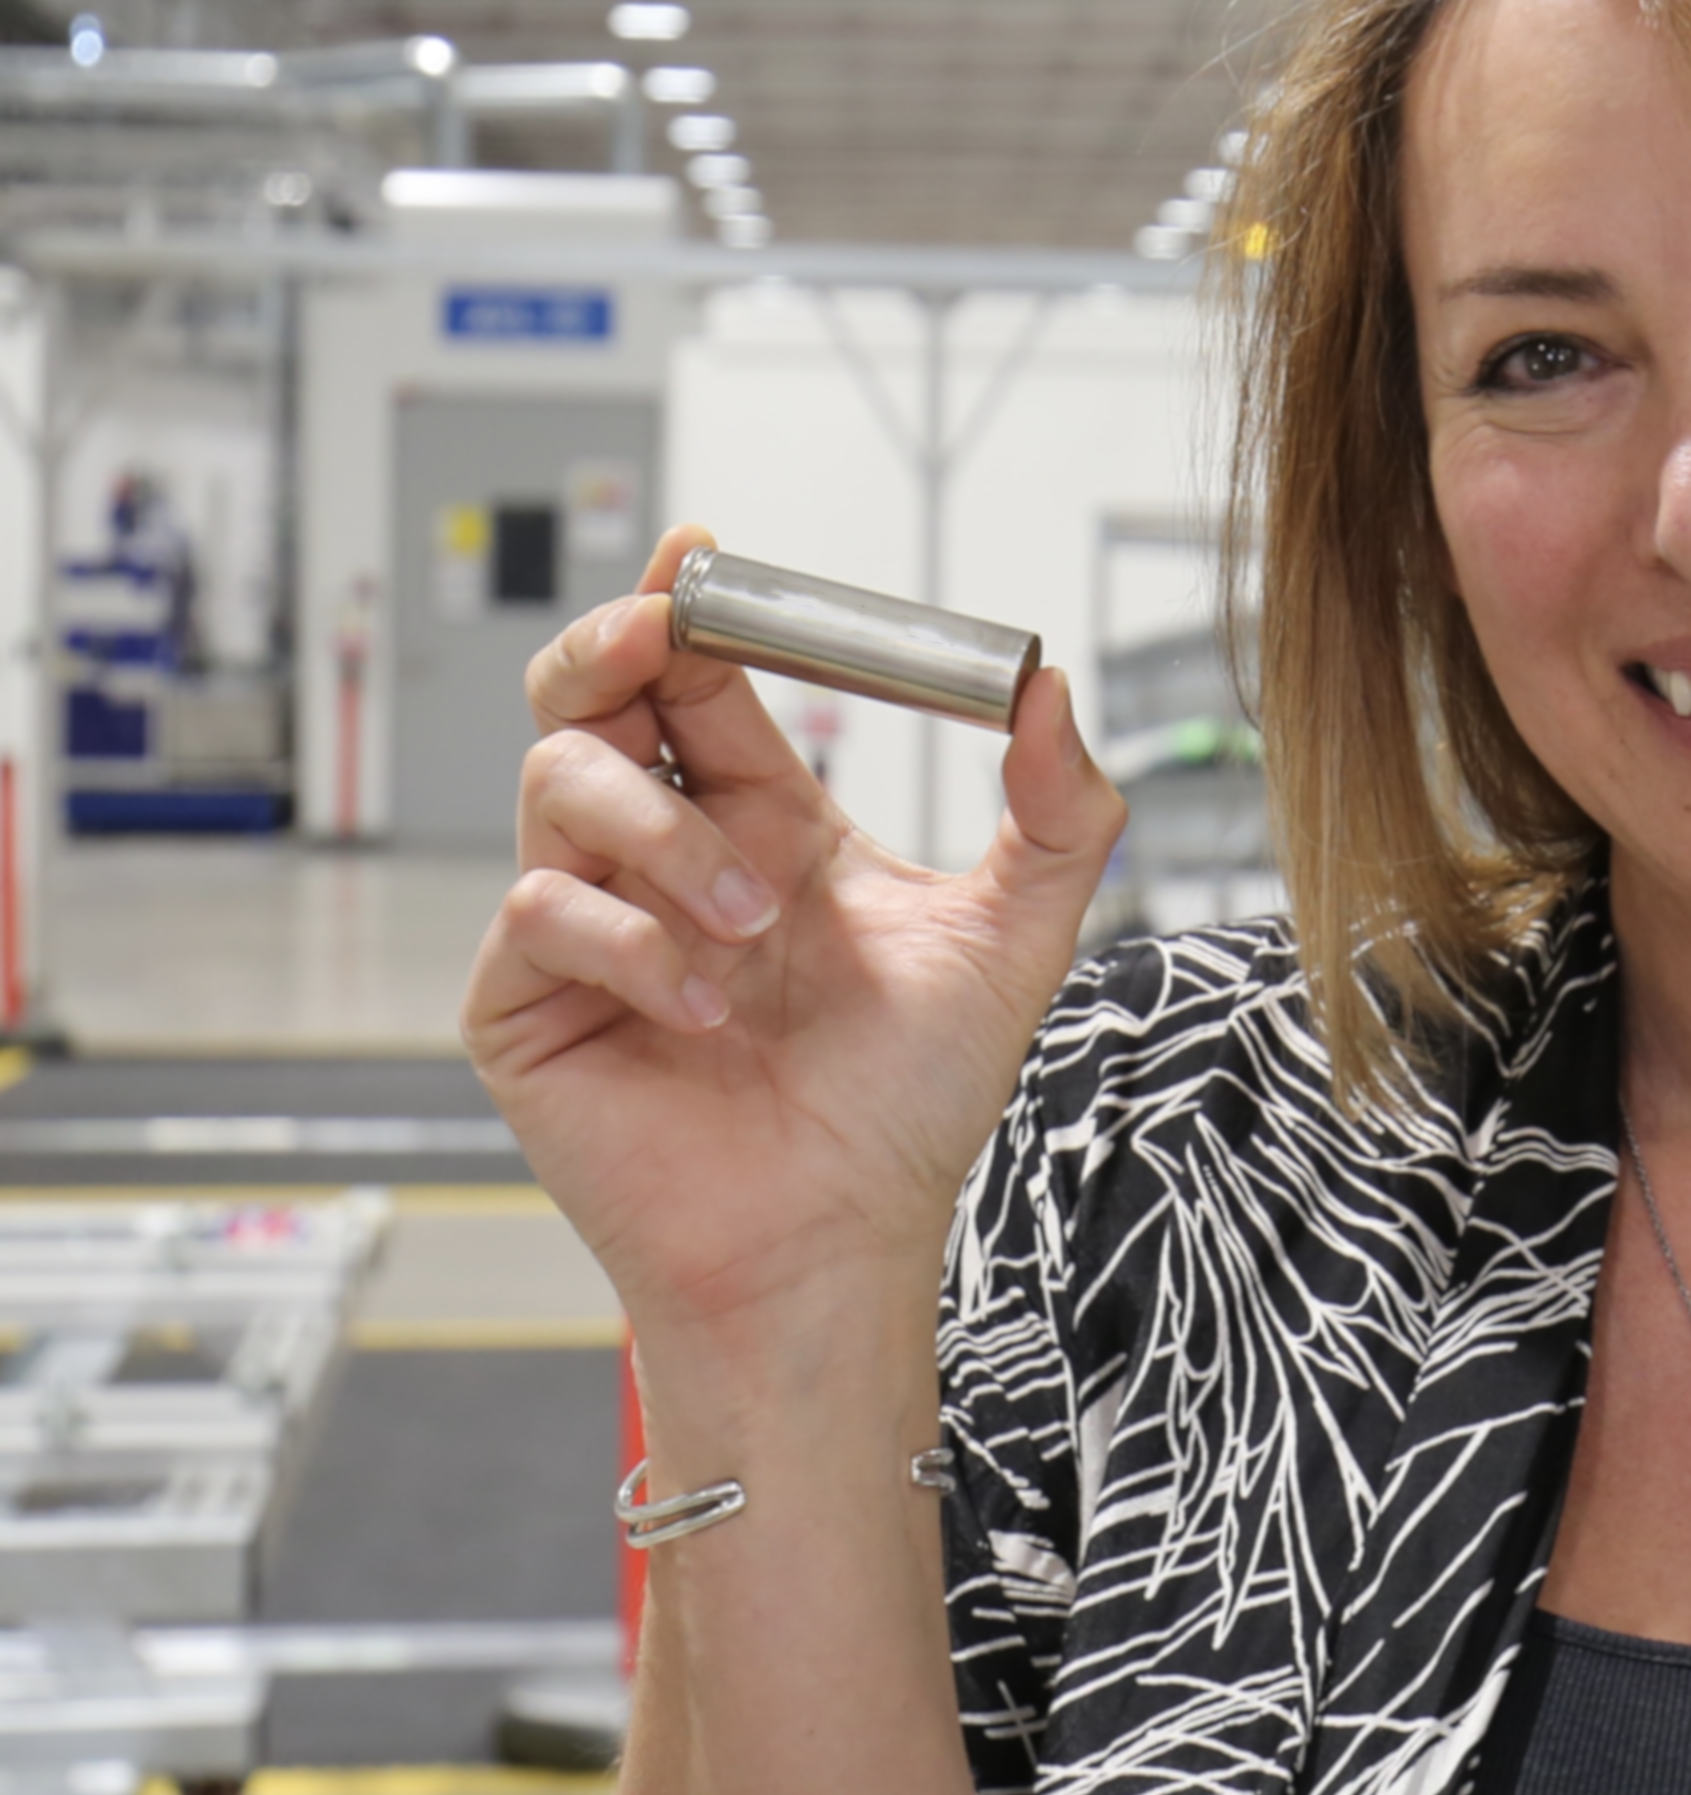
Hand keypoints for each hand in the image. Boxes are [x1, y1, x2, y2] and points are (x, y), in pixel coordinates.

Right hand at [460, 525, 1124, 1351]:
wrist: (843, 1242)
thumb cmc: (909, 1103)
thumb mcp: (1013, 941)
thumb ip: (1056, 813)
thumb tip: (1054, 684)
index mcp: (762, 818)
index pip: (700, 677)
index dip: (687, 605)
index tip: (704, 552)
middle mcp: (665, 854)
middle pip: (587, 693)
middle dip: (612, 645)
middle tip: (660, 637)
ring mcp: (588, 923)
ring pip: (559, 784)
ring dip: (664, 836)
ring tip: (753, 924)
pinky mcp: (528, 1003)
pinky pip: (540, 913)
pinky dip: (631, 943)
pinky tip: (703, 1009)